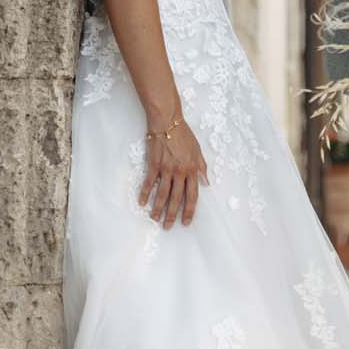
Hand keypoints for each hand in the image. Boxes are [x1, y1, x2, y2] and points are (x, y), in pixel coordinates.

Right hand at [138, 115, 209, 229]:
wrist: (168, 121)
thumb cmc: (184, 134)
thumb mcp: (198, 150)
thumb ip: (202, 167)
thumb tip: (206, 182)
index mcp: (192, 170)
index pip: (192, 196)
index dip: (189, 211)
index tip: (186, 222)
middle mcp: (180, 172)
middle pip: (176, 198)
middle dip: (172, 215)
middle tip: (168, 227)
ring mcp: (166, 169)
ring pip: (162, 194)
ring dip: (158, 208)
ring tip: (154, 219)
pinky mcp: (154, 165)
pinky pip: (149, 182)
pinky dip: (145, 193)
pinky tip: (141, 202)